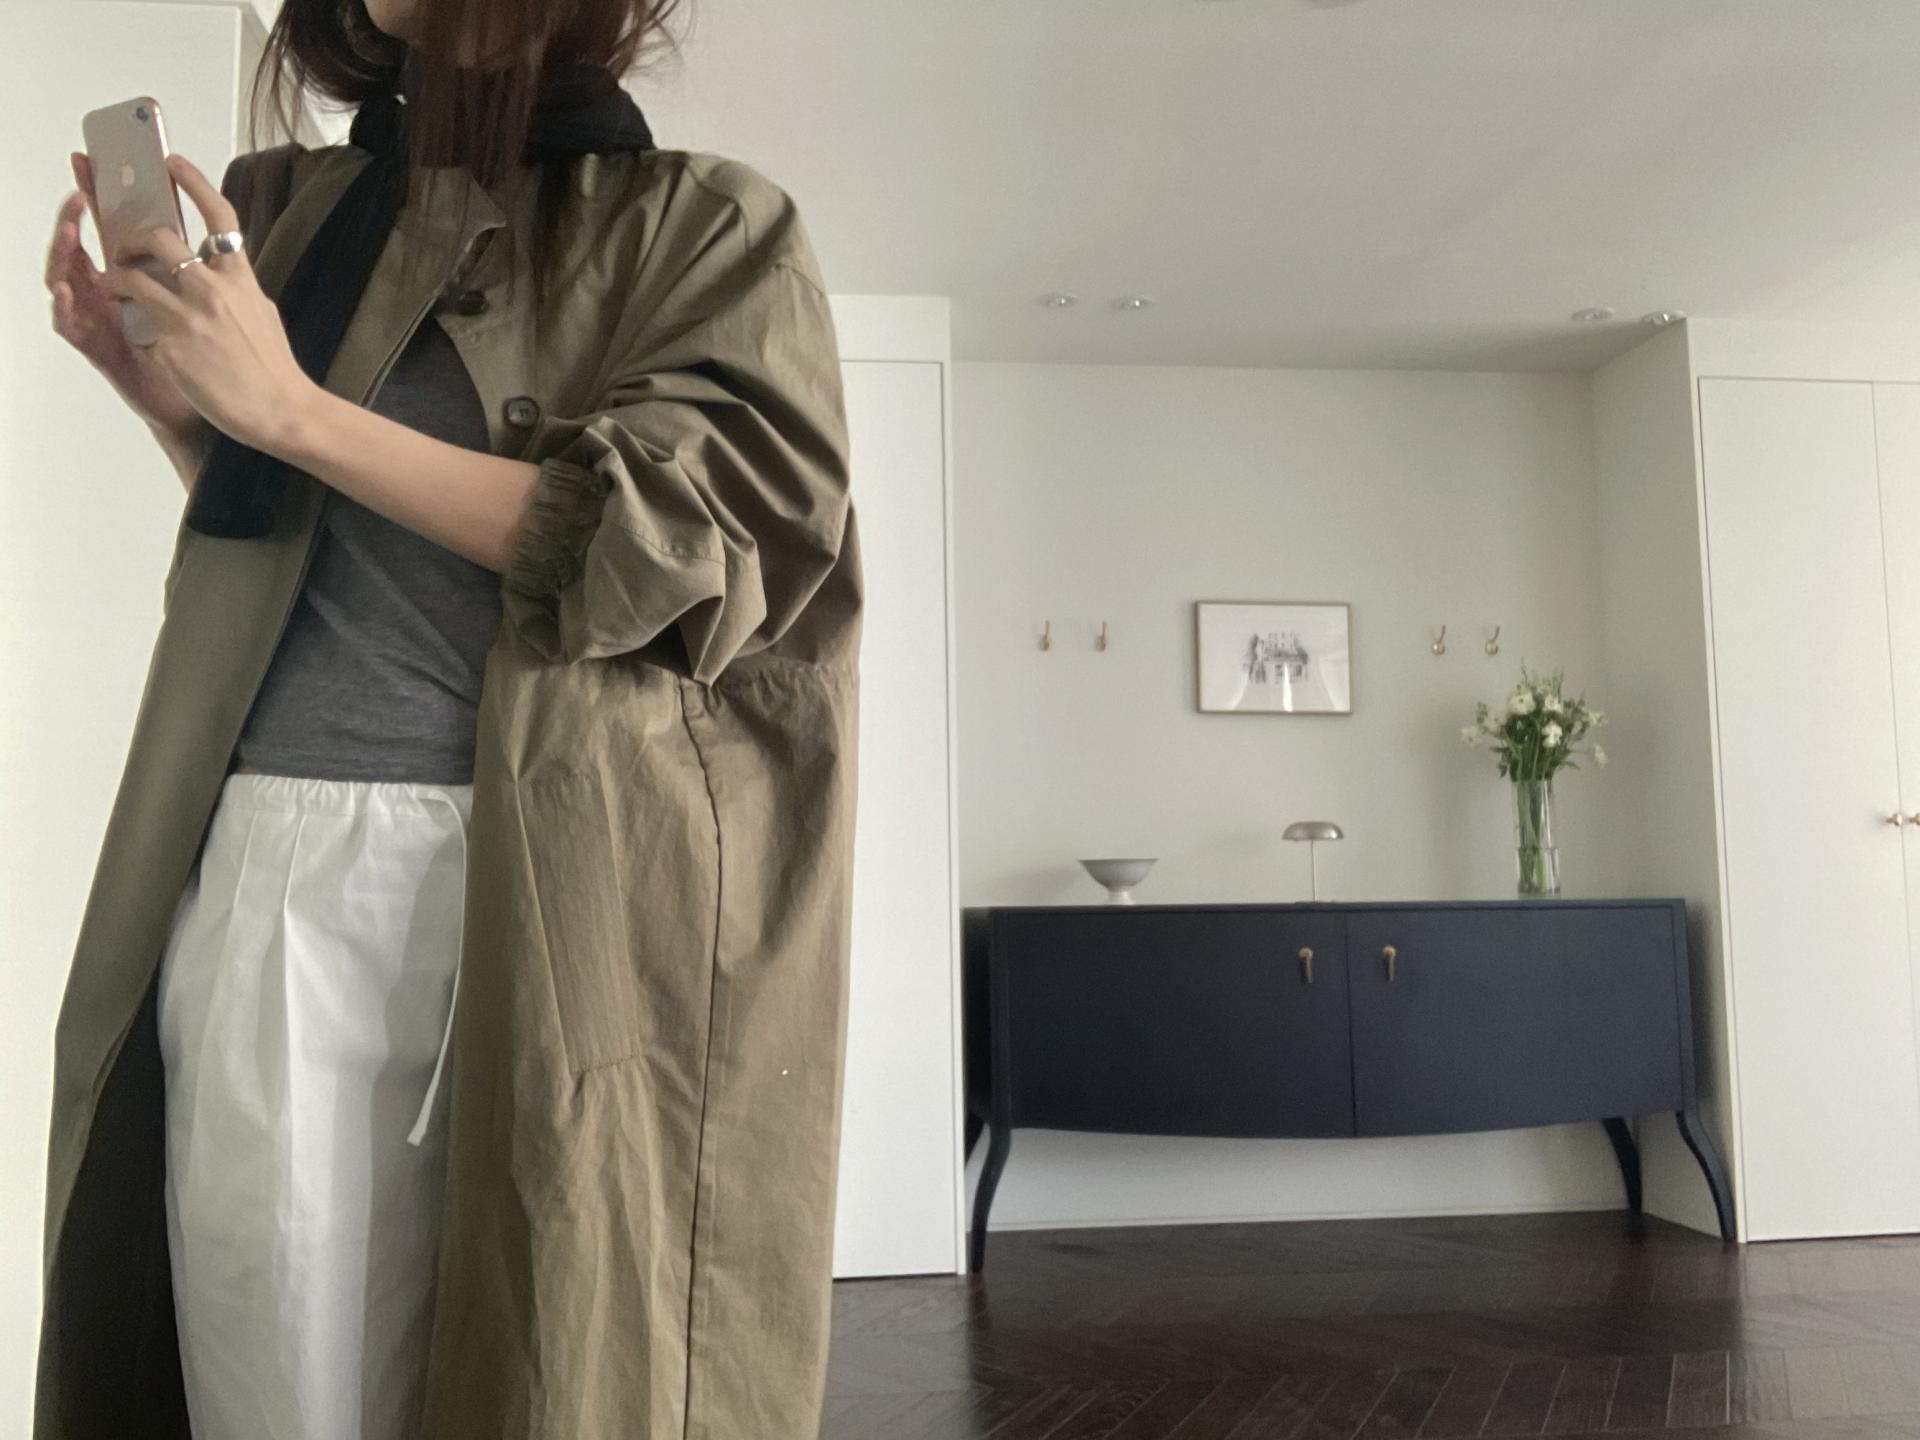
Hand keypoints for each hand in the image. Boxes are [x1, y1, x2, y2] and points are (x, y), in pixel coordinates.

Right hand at [47, 151, 209, 455]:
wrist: (225, 410)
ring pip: (69, 278)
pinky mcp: (100, 349)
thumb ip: (198, 271)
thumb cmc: (218, 360)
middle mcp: (115, 295)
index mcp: (141, 279)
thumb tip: (209, 229)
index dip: (104, 195)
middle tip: (80, 191)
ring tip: (68, 231)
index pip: (115, 229)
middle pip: (85, 246)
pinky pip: (71, 325)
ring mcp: (103, 320)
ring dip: (64, 251)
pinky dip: (64, 305)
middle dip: (77, 216)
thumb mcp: (211, 305)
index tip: (95, 161)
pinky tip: (65, 287)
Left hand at [99, 153, 322, 458]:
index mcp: (240, 278)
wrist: (281, 409)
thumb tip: (221, 270)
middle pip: (158, 239)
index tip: (173, 162)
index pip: (217, 216)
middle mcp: (212, 291)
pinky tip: (154, 345)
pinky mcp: (170, 348)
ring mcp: (188, 319)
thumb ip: (237, 286)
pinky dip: (141, 333)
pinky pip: (140, 329)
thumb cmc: (274, 365)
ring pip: (129, 279)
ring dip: (116, 280)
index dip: (193, 182)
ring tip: (119, 290)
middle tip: (125, 249)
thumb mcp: (262, 311)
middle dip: (132, 240)